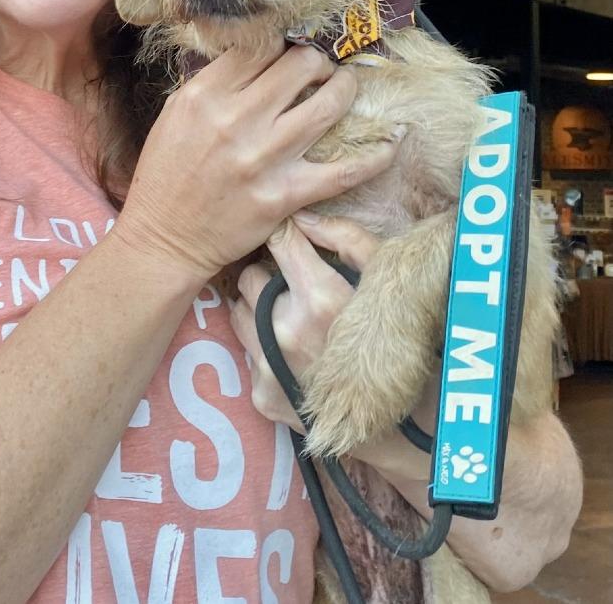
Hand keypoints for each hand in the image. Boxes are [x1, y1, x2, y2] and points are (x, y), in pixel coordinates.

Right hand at [116, 45, 398, 282]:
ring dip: (345, 89)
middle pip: (300, 65)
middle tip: (318, 71)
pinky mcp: (285, 195)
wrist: (165, 237)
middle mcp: (235, 121)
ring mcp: (264, 158)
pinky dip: (376, 154)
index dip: (282, 42)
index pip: (260, 45)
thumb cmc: (166, 173)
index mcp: (204, 96)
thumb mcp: (175, 113)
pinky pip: (345, 170)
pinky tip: (392, 140)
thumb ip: (214, 81)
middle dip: (316, 61)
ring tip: (344, 88)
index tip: (287, 52)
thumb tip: (258, 54)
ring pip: (328, 104)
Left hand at [229, 210, 382, 430]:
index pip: (277, 242)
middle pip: (249, 277)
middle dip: (267, 276)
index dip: (281, 235)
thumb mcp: (386, 281)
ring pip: (237, 313)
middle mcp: (288, 331)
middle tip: (290, 286)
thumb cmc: (398, 340)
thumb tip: (303, 216)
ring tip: (288, 319)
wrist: (404, 425)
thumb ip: (346, 239)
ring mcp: (271, 366)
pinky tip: (293, 356)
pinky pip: (246, 355)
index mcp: (320, 297)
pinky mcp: (262, 396)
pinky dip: (263, 349)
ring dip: (257, 310)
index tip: (286, 238)